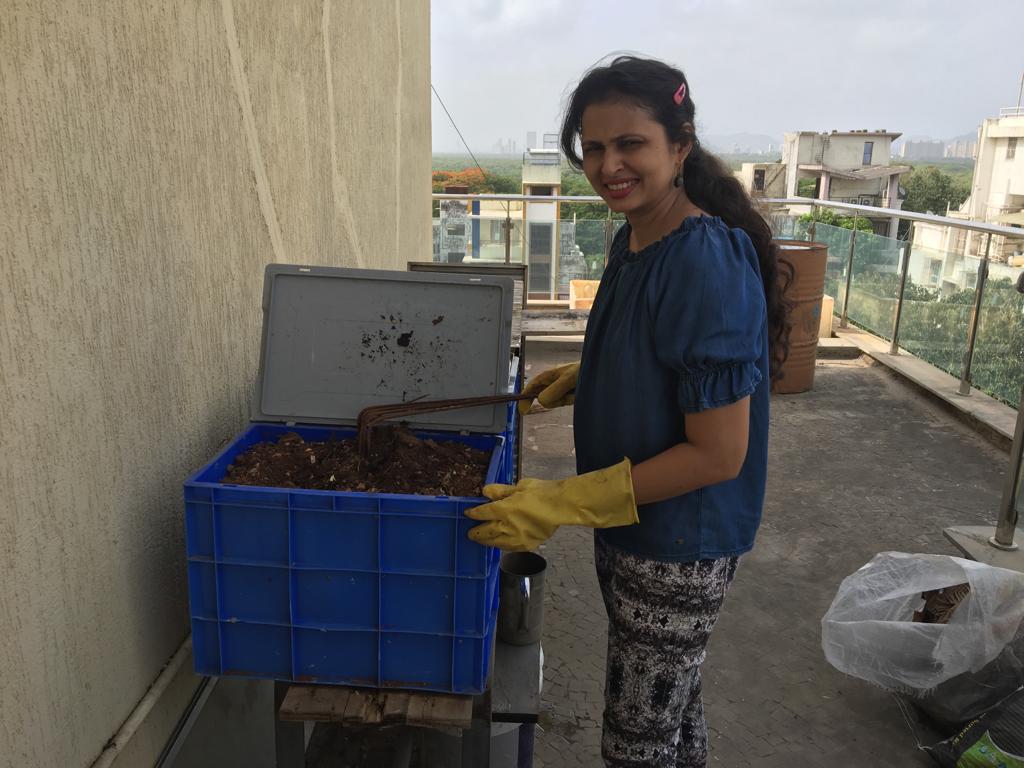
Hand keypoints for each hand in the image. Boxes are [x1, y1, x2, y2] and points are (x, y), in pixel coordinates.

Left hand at [465, 459, 636, 550]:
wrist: (560, 506)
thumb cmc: (541, 492)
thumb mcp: (519, 486)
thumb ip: (501, 490)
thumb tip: (485, 491)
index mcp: (504, 508)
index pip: (483, 513)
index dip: (474, 513)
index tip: (468, 514)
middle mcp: (508, 526)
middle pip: (487, 531)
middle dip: (477, 532)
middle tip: (470, 534)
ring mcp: (517, 537)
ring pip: (497, 542)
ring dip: (488, 542)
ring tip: (482, 541)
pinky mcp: (527, 544)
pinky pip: (511, 548)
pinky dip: (503, 546)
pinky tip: (500, 545)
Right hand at [517, 362, 579, 415]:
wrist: (602, 370)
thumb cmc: (585, 369)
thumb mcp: (567, 379)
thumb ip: (554, 390)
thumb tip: (541, 401)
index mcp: (549, 375)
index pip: (532, 387)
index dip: (526, 398)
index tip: (523, 410)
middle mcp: (554, 382)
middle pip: (544, 398)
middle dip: (554, 400)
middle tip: (565, 395)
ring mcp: (562, 388)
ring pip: (556, 401)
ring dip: (566, 399)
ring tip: (576, 391)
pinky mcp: (570, 393)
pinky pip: (566, 401)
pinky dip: (572, 400)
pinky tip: (579, 394)